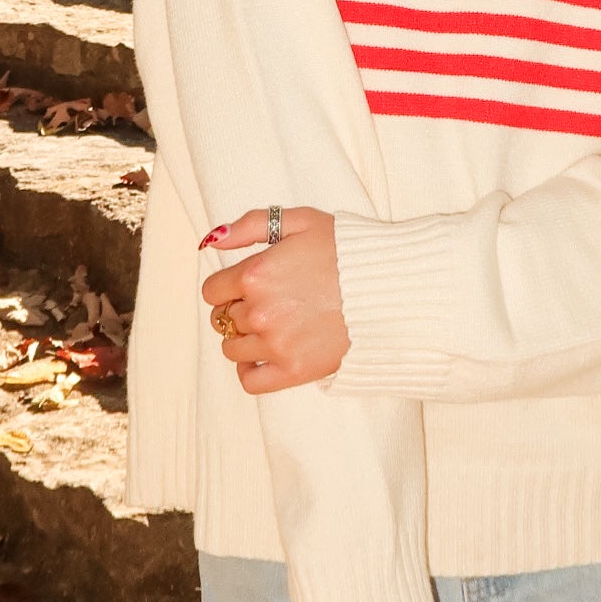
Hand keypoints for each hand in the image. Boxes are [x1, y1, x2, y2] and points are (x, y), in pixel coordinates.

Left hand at [200, 206, 349, 392]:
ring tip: (272, 325)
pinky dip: (249, 369)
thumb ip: (250, 225)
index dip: (227, 286)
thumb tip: (212, 241)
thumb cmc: (346, 250)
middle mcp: (260, 311)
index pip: (212, 291)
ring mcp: (276, 344)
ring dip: (244, 337)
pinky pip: (249, 380)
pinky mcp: (293, 370)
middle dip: (238, 309)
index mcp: (256, 274)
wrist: (388, 288)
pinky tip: (265, 354)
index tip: (245, 285)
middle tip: (268, 302)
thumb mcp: (300, 221)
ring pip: (232, 348)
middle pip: (223, 318)